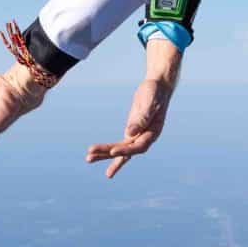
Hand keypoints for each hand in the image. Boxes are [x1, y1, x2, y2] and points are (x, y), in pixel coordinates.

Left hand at [86, 38, 183, 178]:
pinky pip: (119, 144)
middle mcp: (145, 138)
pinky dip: (108, 149)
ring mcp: (137, 136)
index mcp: (153, 133)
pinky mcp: (131, 132)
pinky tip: (97, 153)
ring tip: (88, 158)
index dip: (125, 150)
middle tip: (89, 157)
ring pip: (121, 150)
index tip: (112, 151)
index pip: (138, 146)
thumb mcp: (150, 103)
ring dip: (104, 154)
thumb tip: (130, 133)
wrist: (159, 87)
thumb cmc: (155, 93)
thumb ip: (142, 118)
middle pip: (126, 151)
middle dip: (107, 154)